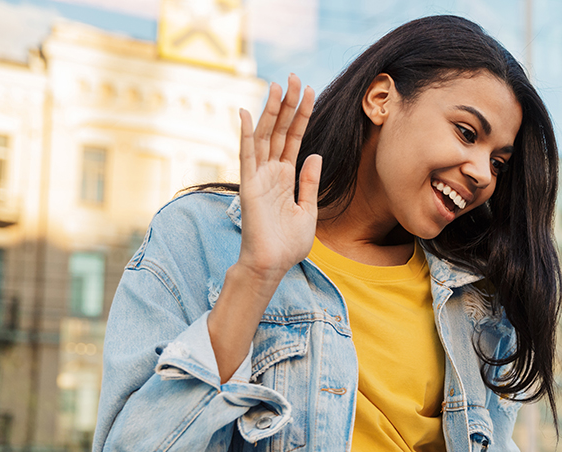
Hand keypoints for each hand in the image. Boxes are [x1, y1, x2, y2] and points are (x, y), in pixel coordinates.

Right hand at [237, 75, 322, 284]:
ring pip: (265, 137)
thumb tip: (315, 155)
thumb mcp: (308, 211)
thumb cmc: (288, 244)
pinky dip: (246, 135)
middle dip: (288, 104)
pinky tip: (247, 114)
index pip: (294, 138)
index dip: (302, 115)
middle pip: (280, 131)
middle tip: (294, 76)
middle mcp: (270, 172)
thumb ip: (308, 183)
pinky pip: (246, 156)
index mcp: (285, 177)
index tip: (310, 91)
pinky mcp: (249, 187)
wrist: (273, 266)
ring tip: (278, 85)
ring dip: (270, 111)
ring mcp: (258, 178)